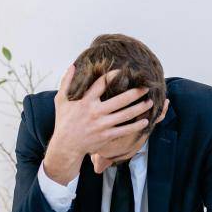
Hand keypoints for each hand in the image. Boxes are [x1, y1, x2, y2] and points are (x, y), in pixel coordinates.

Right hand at [42, 65, 152, 184]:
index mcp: (86, 101)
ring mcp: (102, 125)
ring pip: (125, 115)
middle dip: (135, 93)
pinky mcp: (106, 136)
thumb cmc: (64, 121)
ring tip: (150, 102)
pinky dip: (136, 126)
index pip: (102, 84)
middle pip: (120, 100)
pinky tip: (145, 121)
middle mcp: (96, 112)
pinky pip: (124, 130)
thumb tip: (73, 66)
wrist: (66, 146)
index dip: (113, 76)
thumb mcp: (61, 100)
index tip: (123, 71)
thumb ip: (66, 82)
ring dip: (139, 108)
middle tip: (146, 87)